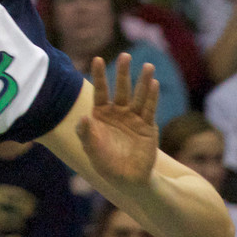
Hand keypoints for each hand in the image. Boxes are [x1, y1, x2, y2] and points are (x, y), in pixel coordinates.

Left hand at [77, 54, 158, 187]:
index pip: (100, 91)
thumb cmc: (106, 164)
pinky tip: (154, 83)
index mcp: (101, 114)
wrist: (128, 180)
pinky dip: (152, 97)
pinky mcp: (147, 126)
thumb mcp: (92, 150)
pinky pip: (149, 109)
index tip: (97, 59)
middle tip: (125, 55)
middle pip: (121, 88)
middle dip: (123, 72)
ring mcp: (134, 118)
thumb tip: (83, 117)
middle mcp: (118, 112)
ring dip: (143, 81)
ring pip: (138, 95)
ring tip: (148, 66)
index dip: (99, 75)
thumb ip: (86, 134)